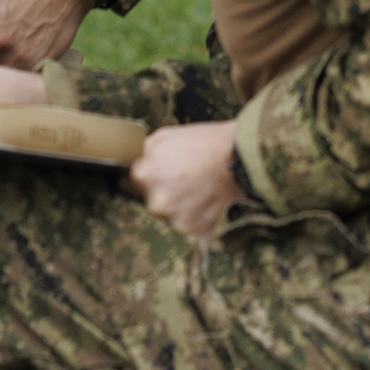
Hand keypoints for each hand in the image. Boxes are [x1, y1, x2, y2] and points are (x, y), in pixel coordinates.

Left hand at [124, 120, 242, 240]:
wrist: (241, 158)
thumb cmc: (205, 143)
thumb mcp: (165, 136)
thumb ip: (142, 153)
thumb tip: (128, 160)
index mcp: (143, 176)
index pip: (132, 183)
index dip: (148, 178)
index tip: (161, 174)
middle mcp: (156, 202)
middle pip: (151, 203)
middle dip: (164, 195)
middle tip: (185, 182)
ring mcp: (176, 220)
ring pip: (171, 218)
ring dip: (181, 209)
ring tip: (199, 192)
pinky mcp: (196, 232)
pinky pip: (191, 228)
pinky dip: (198, 219)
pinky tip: (208, 203)